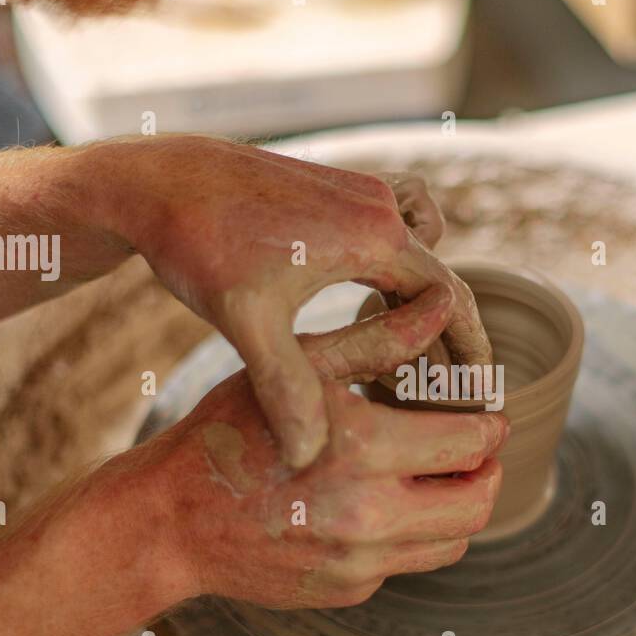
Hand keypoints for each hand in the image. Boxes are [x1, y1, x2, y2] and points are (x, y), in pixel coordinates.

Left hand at [96, 136, 490, 469]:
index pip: (452, 301)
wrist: (157, 177)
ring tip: (416, 354)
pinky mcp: (336, 189)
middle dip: (454, 336)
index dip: (470, 354)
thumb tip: (309, 458)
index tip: (478, 399)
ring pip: (422, 250)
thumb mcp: (245, 321)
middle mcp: (380, 207)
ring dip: (427, 299)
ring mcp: (360, 191)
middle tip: (455, 394)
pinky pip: (394, 229)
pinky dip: (398, 266)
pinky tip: (369, 299)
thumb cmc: (200, 244)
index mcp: (376, 237)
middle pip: (442, 278)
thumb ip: (286, 387)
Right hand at [120, 285, 506, 609]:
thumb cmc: (229, 431)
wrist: (168, 521)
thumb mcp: (298, 368)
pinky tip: (379, 504)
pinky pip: (406, 563)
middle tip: (478, 451)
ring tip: (438, 477)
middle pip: (479, 504)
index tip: (489, 417)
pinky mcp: (348, 590)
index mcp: (365, 448)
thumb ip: (377, 341)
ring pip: (453, 542)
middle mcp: (371, 515)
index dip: (492, 427)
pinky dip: (409, 534)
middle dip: (489, 473)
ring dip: (458, 507)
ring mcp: (361, 563)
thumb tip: (443, 306)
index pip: (472, 444)